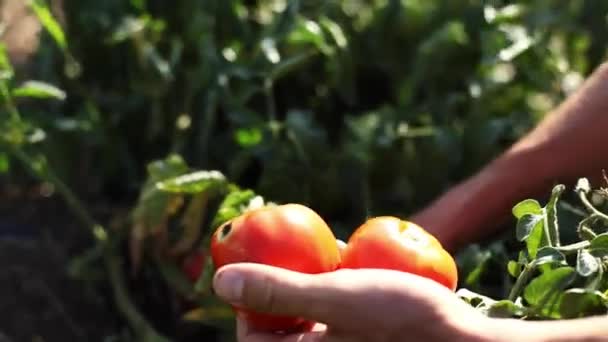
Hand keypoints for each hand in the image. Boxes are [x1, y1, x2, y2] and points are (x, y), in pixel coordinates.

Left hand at [212, 263, 495, 341]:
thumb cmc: (405, 323)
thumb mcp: (338, 298)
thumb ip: (278, 290)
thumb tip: (221, 281)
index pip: (254, 339)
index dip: (248, 302)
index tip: (259, 264)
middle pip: (284, 325)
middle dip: (284, 286)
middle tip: (294, 251)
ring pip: (313, 318)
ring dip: (313, 285)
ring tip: (326, 252)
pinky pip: (340, 318)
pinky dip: (339, 292)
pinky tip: (354, 264)